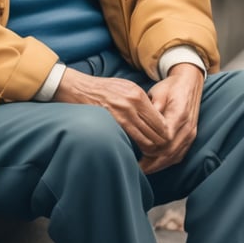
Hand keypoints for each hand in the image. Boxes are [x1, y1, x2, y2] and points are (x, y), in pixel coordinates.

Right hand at [54, 67, 168, 155]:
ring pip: (146, 138)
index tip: (165, 141)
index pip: (161, 120)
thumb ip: (141, 101)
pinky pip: (131, 139)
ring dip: (151, 148)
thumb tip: (155, 116)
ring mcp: (122, 114)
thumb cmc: (101, 89)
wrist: (78, 88)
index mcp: (138, 95)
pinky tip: (138, 151)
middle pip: (156, 131)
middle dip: (161, 143)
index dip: (165, 133)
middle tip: (162, 152)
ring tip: (152, 155)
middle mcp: (133, 103)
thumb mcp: (125, 88)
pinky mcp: (112, 122)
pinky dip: (137, 147)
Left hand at [139, 63, 203, 173]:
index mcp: (179, 115)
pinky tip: (155, 164)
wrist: (189, 82)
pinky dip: (167, 162)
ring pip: (175, 156)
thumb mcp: (158, 92)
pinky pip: (180, 154)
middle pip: (170, 152)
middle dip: (152, 162)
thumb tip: (143, 123)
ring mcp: (191, 133)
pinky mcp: (191, 136)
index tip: (136, 153)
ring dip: (159, 165)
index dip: (150, 148)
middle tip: (135, 166)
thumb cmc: (170, 87)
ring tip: (143, 169)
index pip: (165, 139)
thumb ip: (153, 108)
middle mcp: (188, 127)